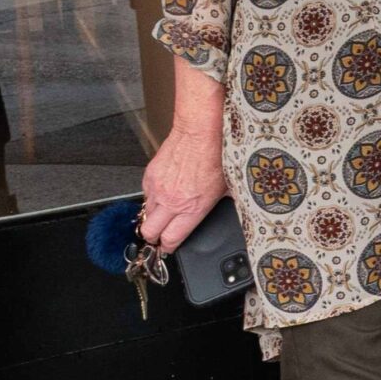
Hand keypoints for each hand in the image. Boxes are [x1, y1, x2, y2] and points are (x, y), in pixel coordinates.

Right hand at [140, 118, 227, 251]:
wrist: (200, 131)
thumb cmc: (218, 155)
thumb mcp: (229, 187)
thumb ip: (222, 205)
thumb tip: (235, 212)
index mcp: (192, 208)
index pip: (171, 239)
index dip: (169, 248)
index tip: (169, 248)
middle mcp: (172, 201)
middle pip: (150, 233)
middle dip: (154, 238)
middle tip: (160, 236)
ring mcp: (158, 188)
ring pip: (146, 214)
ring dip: (153, 217)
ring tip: (164, 213)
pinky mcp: (150, 175)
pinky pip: (145, 194)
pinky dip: (152, 197)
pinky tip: (163, 193)